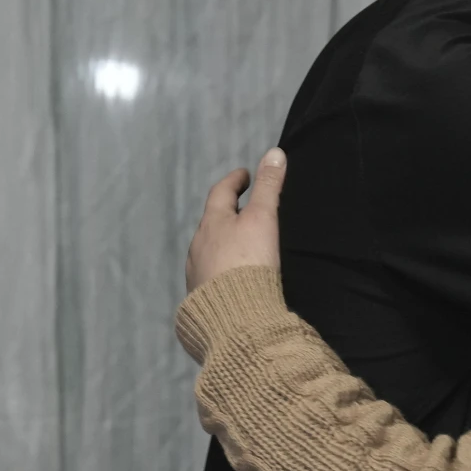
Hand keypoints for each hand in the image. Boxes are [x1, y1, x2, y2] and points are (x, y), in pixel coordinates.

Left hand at [184, 148, 286, 292]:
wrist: (234, 318)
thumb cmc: (248, 261)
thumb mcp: (263, 218)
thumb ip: (269, 187)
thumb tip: (274, 152)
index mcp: (212, 224)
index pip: (220, 193)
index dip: (234, 181)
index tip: (244, 175)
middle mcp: (198, 246)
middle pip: (211, 222)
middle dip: (226, 213)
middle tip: (243, 209)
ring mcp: (196, 274)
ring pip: (208, 250)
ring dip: (221, 243)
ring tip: (239, 245)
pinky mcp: (201, 299)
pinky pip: (210, 276)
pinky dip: (221, 269)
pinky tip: (232, 278)